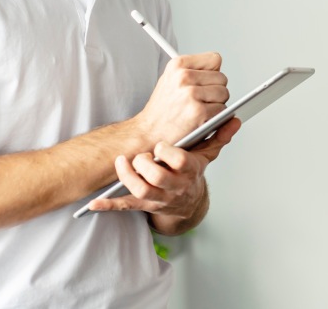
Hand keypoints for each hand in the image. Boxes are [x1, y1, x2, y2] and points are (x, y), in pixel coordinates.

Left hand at [85, 118, 241, 215]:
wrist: (188, 202)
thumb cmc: (192, 173)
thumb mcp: (207, 155)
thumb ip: (219, 136)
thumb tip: (233, 120)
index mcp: (189, 172)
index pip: (180, 163)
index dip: (168, 153)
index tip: (161, 145)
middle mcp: (174, 188)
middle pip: (157, 179)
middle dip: (146, 165)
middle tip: (141, 155)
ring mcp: (158, 198)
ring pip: (141, 192)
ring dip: (128, 178)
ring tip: (122, 162)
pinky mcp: (143, 206)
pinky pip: (124, 207)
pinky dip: (108, 205)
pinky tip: (94, 202)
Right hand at [136, 52, 228, 143]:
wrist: (149, 133)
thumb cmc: (161, 110)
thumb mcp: (170, 79)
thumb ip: (192, 70)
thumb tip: (217, 68)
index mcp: (177, 64)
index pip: (214, 59)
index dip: (213, 72)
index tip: (206, 81)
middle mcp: (183, 76)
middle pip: (222, 78)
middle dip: (215, 91)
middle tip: (200, 101)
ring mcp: (191, 94)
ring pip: (224, 94)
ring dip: (217, 105)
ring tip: (200, 110)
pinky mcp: (198, 111)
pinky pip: (222, 111)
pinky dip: (216, 118)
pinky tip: (201, 119)